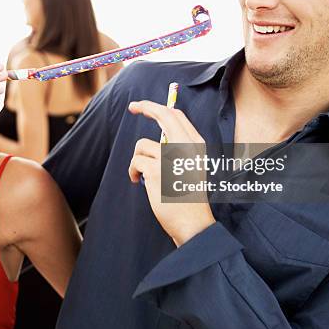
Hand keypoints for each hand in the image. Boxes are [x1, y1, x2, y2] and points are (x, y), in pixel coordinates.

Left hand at [128, 100, 215, 245]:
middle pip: (163, 115)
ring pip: (142, 145)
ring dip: (138, 160)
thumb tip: (160, 134)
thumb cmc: (188, 197)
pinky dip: (133, 172)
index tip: (144, 106)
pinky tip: (139, 182)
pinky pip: (136, 161)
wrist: (193, 223)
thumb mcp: (191, 167)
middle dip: (145, 107)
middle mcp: (186, 147)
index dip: (158, 107)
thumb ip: (180, 149)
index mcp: (196, 145)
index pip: (176, 116)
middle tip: (132, 106)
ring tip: (143, 176)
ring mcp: (171, 158)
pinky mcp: (157, 170)